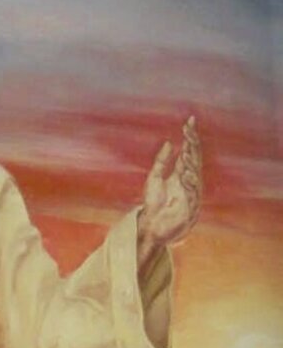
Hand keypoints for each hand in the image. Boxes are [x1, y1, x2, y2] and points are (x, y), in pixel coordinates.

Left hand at [136, 116, 201, 268]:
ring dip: (191, 163)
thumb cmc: (153, 203)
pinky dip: (189, 184)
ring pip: (195, 175)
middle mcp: (189, 181)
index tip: (189, 121)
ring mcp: (191, 193)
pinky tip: (186, 174)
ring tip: (186, 152)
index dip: (190, 137)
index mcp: (181, 173)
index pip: (189, 151)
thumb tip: (170, 142)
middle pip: (194, 159)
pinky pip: (192, 193)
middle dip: (192, 145)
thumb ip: (161, 161)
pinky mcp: (190, 208)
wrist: (151, 225)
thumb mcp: (154, 178)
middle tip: (189, 131)